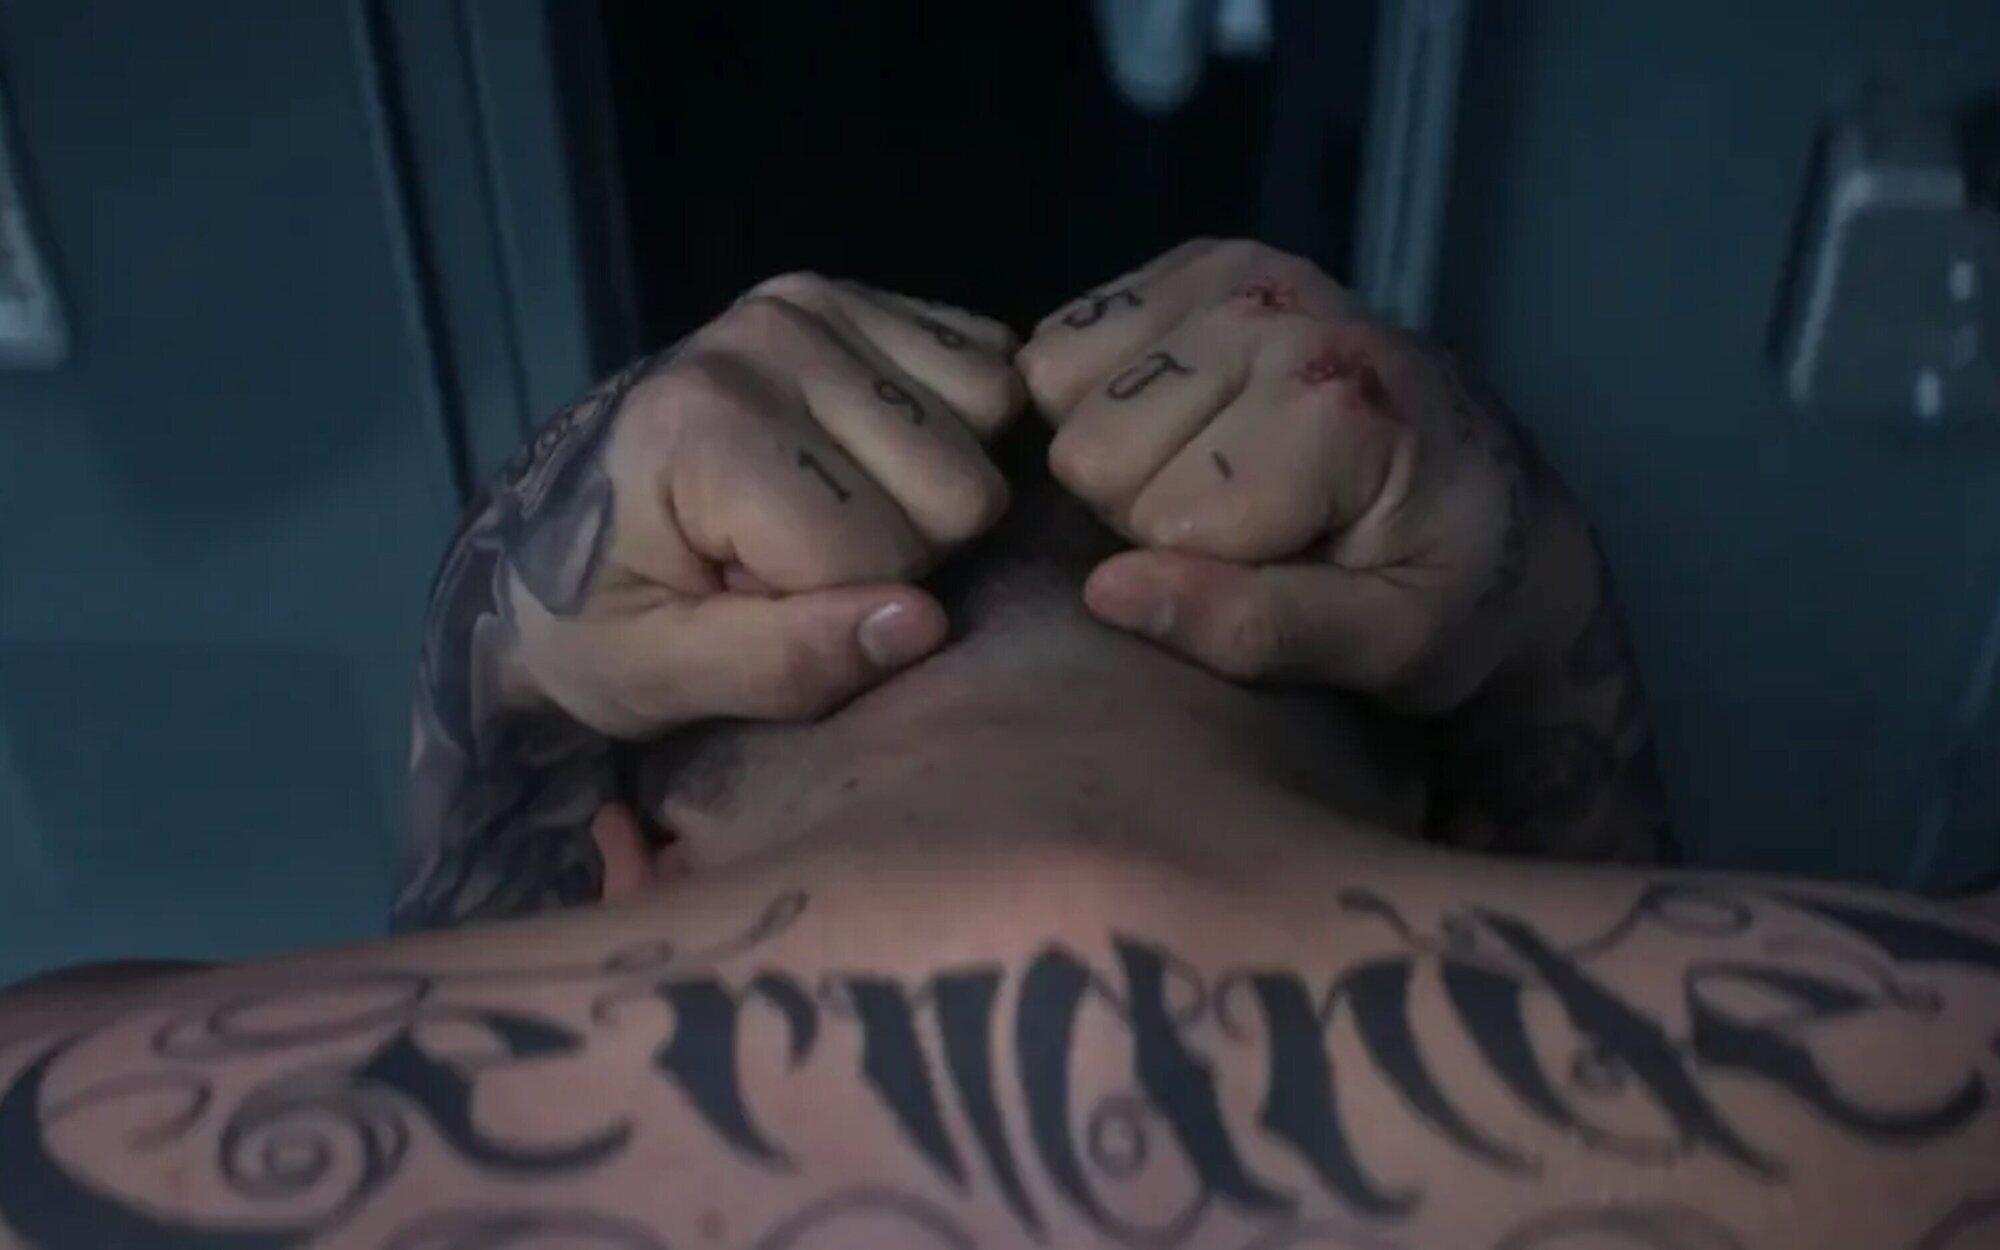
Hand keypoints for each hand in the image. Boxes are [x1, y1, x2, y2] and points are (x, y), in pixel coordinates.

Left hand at [495, 274, 1021, 736]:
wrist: (547, 535)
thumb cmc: (599, 622)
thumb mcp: (664, 676)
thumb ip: (788, 663)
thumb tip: (926, 621)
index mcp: (702, 428)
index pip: (880, 554)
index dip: (840, 608)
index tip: (754, 599)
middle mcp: (764, 340)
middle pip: (957, 488)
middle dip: (901, 549)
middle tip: (797, 556)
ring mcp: (812, 305)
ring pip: (989, 416)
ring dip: (929, 487)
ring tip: (828, 504)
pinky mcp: (852, 295)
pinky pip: (987, 364)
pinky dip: (956, 423)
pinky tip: (873, 455)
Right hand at [1018, 238, 1579, 713]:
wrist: (1503, 501)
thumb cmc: (1451, 593)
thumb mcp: (1384, 648)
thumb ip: (1253, 628)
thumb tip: (1104, 592)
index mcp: (1338, 408)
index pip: (1153, 515)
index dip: (1192, 570)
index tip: (1274, 569)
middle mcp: (1282, 313)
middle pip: (1093, 450)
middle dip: (1143, 507)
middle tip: (1241, 524)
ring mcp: (1239, 273)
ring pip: (1062, 387)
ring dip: (1120, 448)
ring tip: (1215, 472)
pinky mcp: (1203, 262)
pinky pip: (1067, 341)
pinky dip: (1100, 391)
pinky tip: (1182, 422)